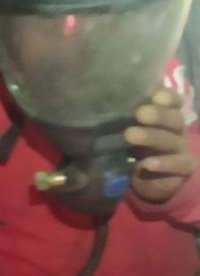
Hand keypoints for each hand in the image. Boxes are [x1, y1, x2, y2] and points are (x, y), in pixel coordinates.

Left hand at [125, 88, 197, 202]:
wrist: (146, 180)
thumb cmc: (132, 148)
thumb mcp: (124, 131)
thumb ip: (118, 118)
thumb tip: (92, 103)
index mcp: (164, 117)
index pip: (172, 102)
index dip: (167, 97)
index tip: (155, 95)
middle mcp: (176, 131)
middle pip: (174, 119)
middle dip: (158, 115)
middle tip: (140, 113)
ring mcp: (181, 150)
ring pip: (172, 141)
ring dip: (152, 137)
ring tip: (130, 135)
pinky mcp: (183, 169)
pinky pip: (177, 166)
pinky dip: (162, 165)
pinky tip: (146, 165)